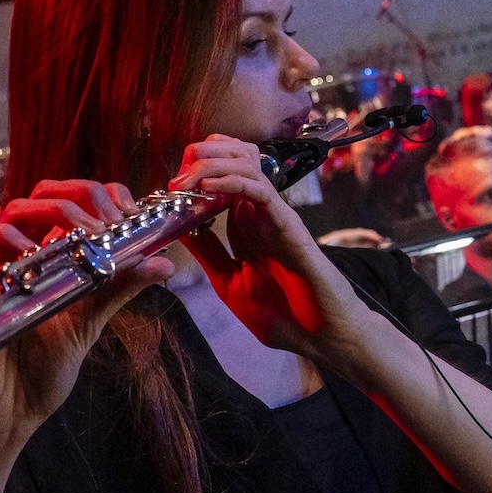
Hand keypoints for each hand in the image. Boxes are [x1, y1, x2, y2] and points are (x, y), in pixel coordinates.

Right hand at [0, 180, 175, 454]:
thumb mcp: (87, 325)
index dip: (103, 197)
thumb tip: (165, 263)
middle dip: (82, 195)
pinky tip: (29, 251)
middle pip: (44, 195)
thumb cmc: (40, 376)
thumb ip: (119, 290)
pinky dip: (1, 235)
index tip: (131, 214)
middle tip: (110, 224)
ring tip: (83, 238)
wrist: (4, 420)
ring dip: (53, 211)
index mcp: (54, 260)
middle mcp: (23, 257)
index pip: (75, 204)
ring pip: (13, 209)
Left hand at [171, 136, 382, 365]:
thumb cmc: (283, 314)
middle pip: (235, 159)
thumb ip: (209, 254)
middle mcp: (260, 213)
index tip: (171, 185)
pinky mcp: (289, 225)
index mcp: (244, 225)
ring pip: (247, 166)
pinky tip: (209, 187)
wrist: (320, 337)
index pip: (222, 175)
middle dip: (202, 156)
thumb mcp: (229, 282)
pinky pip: (262, 191)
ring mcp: (275, 216)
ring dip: (213, 163)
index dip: (196, 168)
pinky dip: (233, 182)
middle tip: (177, 177)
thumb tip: (182, 229)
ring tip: (187, 178)